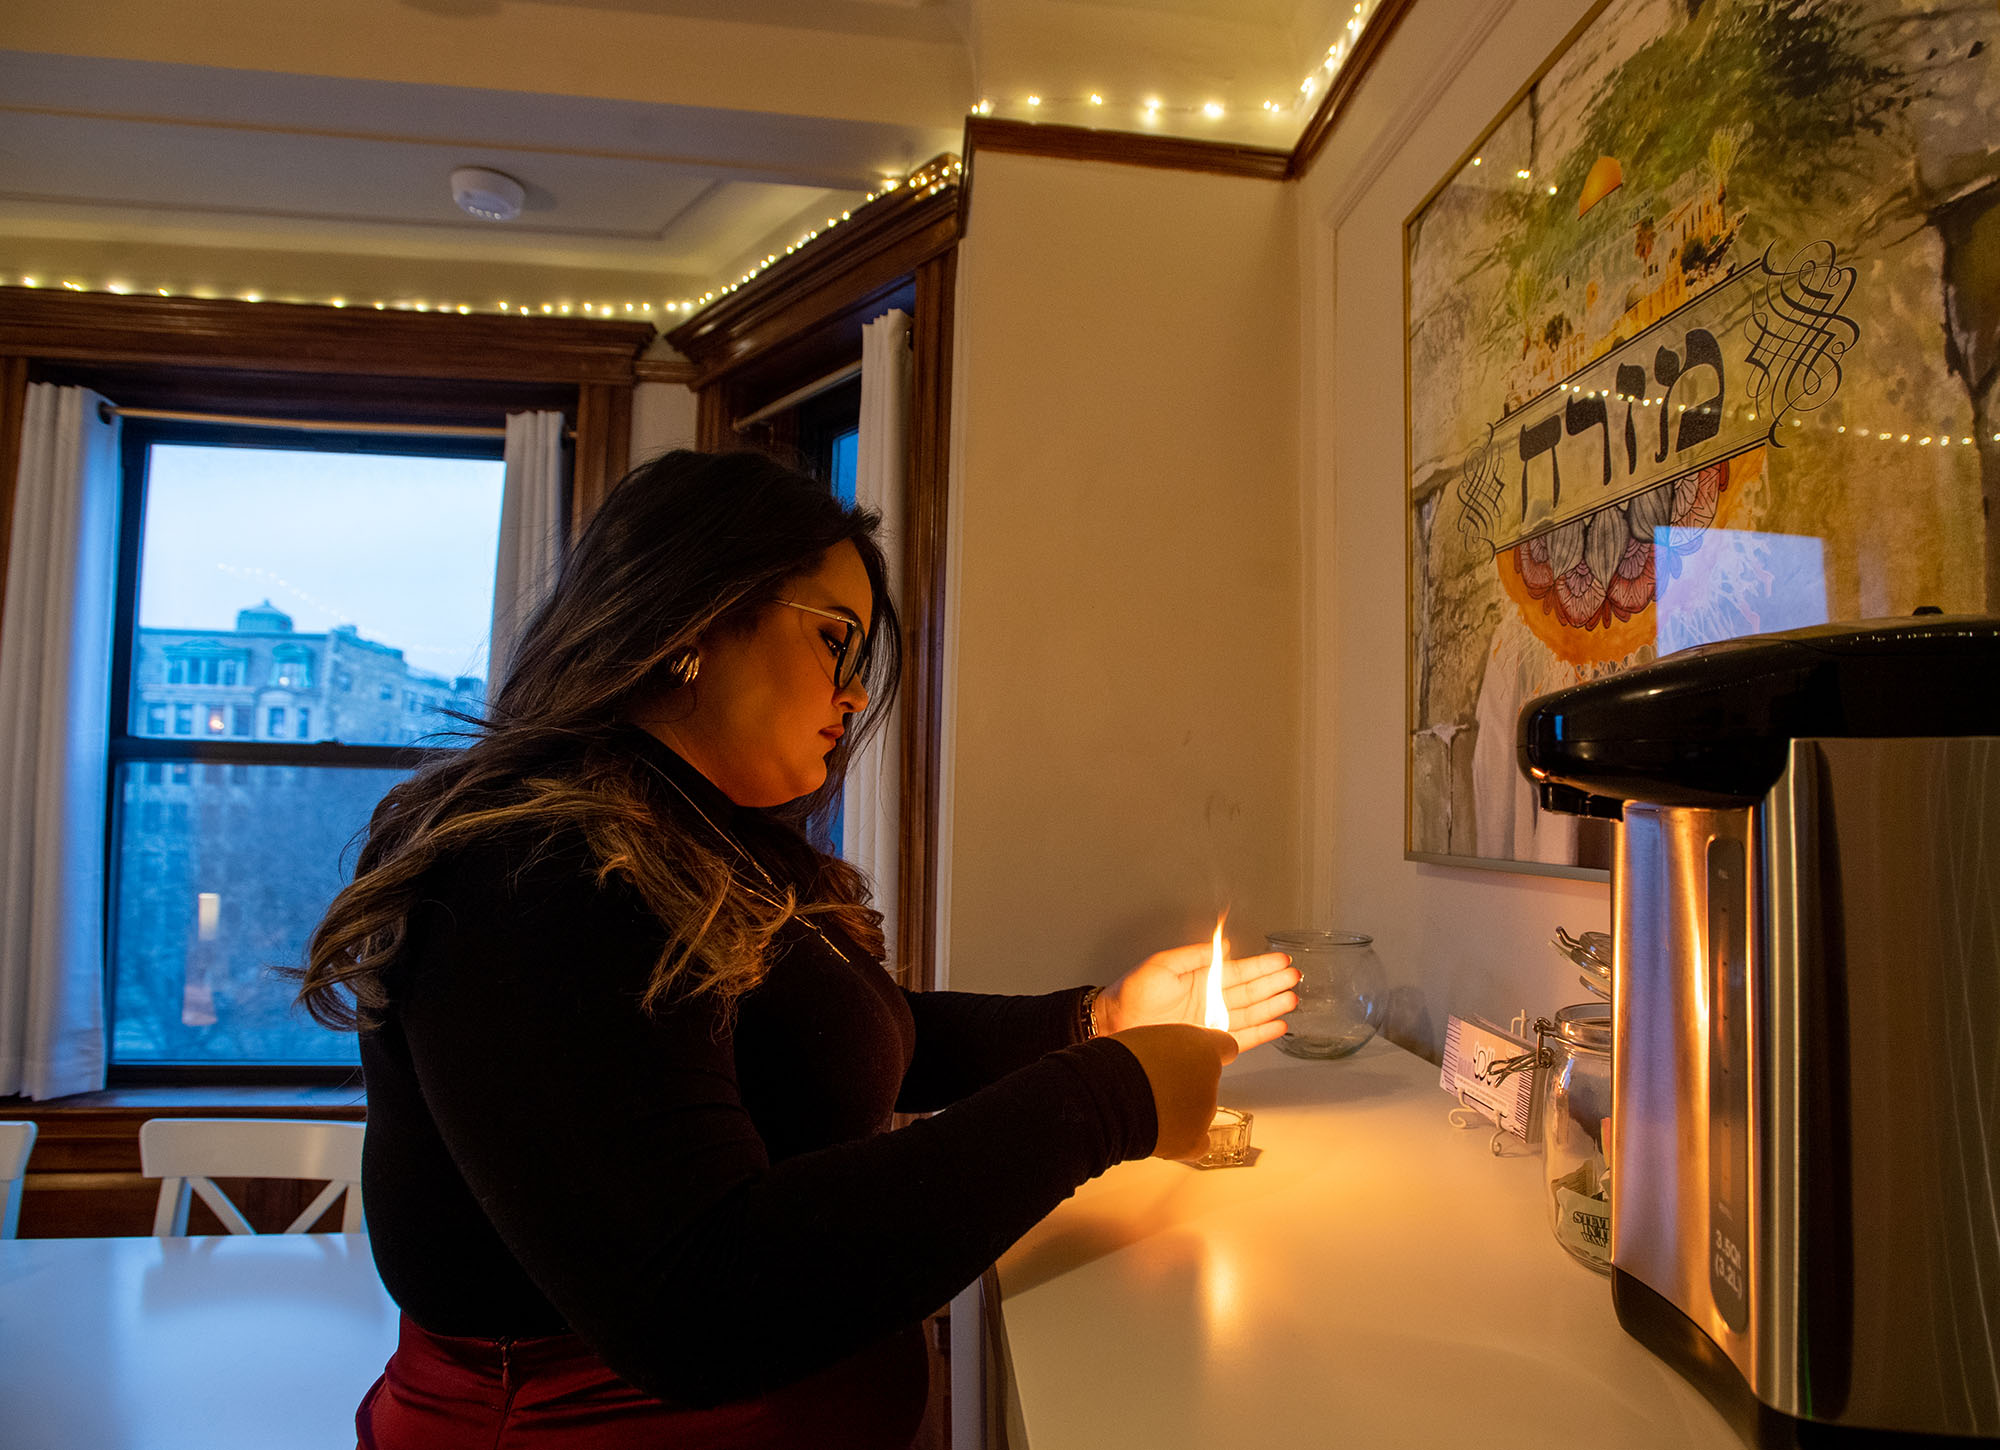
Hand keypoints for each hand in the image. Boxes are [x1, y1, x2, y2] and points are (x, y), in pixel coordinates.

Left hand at [1095, 940, 1297, 1051]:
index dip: (1261, 966)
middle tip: (1295, 977)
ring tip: (1292, 999)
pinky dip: (1261, 1033)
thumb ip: (1194, 955)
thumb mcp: (1163, 964)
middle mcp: (1209, 1001)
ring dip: (1272, 1007)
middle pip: (1249, 991)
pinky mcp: (1209, 1043)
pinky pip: (1242, 1038)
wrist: (1115, 1025)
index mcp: (1201, 979)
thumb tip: (1222, 946)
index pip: (1238, 970)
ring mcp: (1211, 1022)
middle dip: (1273, 984)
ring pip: (1250, 1013)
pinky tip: (1278, 1026)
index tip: (1281, 959)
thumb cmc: (1132, 993)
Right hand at [1106, 1023, 1238, 1159]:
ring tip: (1147, 1107)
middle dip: (1185, 1084)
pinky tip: (1165, 1133)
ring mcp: (1205, 1111)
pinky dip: (1185, 1140)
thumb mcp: (1147, 1037)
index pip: (1225, 1045)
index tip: (1201, 1057)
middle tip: (1154, 1084)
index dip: (1209, 1052)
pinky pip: (1198, 1143)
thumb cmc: (1116, 1061)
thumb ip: (1170, 1046)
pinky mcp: (1193, 1140)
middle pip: (1206, 1082)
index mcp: (1202, 1045)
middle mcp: (1211, 1077)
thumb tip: (1167, 1057)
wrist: (1106, 1094)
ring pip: (1199, 1112)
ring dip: (1180, 1110)